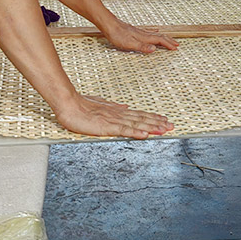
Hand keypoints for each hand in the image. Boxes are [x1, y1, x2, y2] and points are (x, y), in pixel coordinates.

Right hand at [55, 93, 173, 138]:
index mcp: (117, 111)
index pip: (138, 115)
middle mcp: (118, 115)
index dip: (152, 117)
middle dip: (157, 123)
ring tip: (164, 129)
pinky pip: (124, 130)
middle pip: (141, 119)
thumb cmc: (81, 105)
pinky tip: (145, 134)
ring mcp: (114, 120)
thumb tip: (125, 107)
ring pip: (137, 124)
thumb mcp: (100, 105)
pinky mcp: (107, 127)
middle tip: (171, 126)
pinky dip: (136, 132)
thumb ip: (113, 107)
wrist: (69, 104)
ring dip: (152, 127)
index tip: (164, 120)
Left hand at [103, 19, 178, 53]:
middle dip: (169, 40)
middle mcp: (143, 33)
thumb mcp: (129, 44)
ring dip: (163, 37)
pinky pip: (148, 32)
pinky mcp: (134, 31)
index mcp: (143, 37)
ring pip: (155, 34)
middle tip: (177, 44)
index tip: (175, 48)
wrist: (108, 24)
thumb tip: (154, 49)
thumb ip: (142, 46)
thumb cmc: (116, 34)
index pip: (159, 40)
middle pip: (159, 36)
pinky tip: (154, 31)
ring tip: (169, 39)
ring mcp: (139, 31)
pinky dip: (154, 33)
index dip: (168, 44)